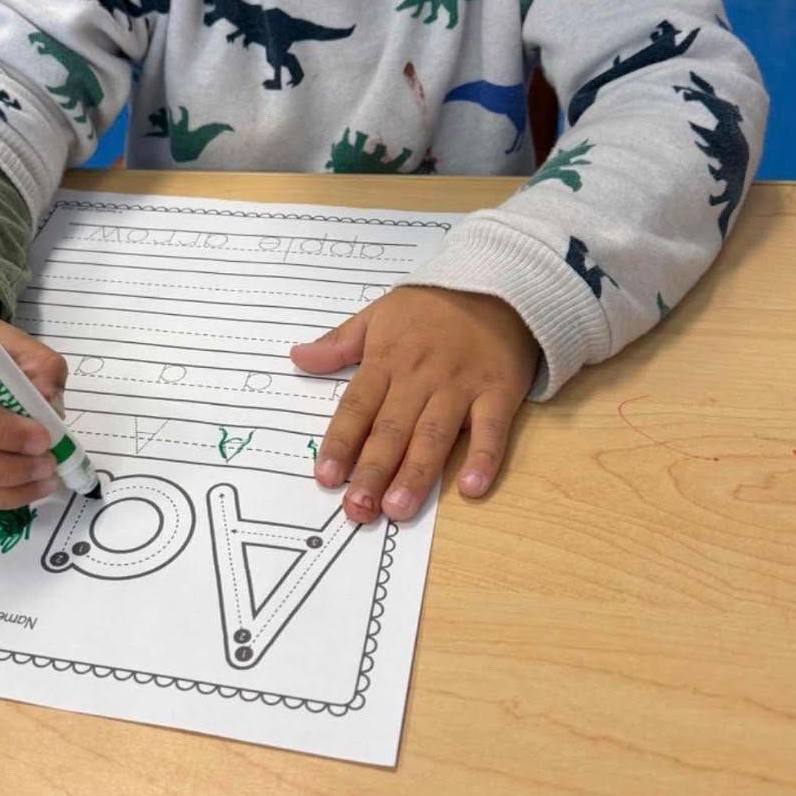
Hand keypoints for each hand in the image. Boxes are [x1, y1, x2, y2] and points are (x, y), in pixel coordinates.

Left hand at [290, 287, 537, 522]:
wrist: (497, 284)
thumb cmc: (432, 306)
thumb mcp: (378, 314)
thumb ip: (338, 343)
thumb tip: (297, 358)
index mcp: (387, 360)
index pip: (357, 407)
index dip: (340, 443)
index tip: (325, 477)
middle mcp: (420, 378)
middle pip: (391, 430)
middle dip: (372, 471)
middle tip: (357, 510)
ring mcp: (460, 387)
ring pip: (434, 436)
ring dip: (416, 474)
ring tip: (398, 509)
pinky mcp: (498, 392)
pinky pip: (491, 429)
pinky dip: (483, 458)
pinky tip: (471, 488)